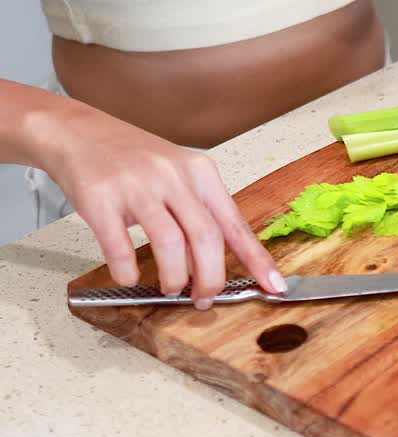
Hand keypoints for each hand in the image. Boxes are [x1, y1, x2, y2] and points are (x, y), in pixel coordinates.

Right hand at [33, 103, 285, 308]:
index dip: (257, 260)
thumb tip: (216, 264)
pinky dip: (128, 272)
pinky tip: (129, 278)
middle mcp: (172, 176)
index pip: (235, 224)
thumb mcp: (178, 175)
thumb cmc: (132, 159)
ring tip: (171, 289)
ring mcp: (136, 186)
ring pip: (170, 244)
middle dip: (211, 278)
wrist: (75, 130)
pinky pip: (120, 246)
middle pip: (206, 238)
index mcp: (200, 172)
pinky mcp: (100, 198)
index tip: (274, 287)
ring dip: (174, 278)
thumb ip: (200, 212)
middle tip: (205, 298)